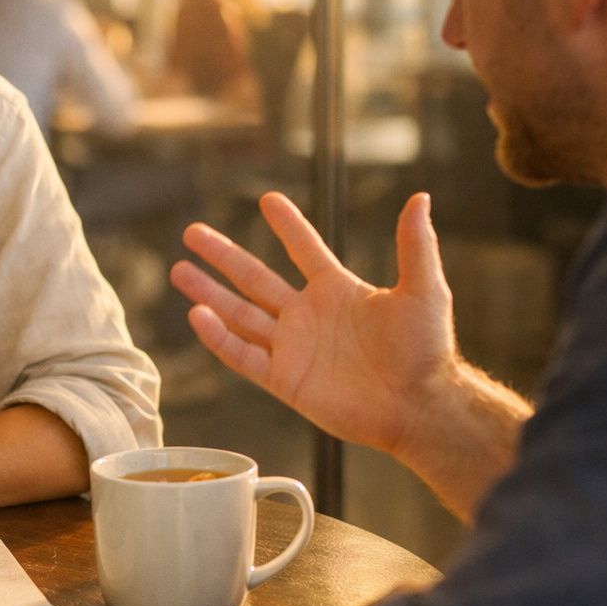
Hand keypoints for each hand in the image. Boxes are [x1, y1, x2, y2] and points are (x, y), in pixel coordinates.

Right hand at [169, 191, 457, 457]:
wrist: (419, 407)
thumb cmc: (427, 352)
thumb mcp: (425, 290)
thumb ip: (415, 245)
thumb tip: (421, 198)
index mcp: (338, 291)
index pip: (305, 250)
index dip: (288, 225)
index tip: (269, 199)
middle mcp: (308, 316)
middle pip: (254, 279)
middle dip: (223, 256)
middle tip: (192, 232)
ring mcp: (293, 348)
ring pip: (239, 314)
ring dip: (209, 293)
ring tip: (179, 270)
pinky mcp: (284, 380)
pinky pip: (243, 356)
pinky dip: (218, 337)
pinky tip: (196, 316)